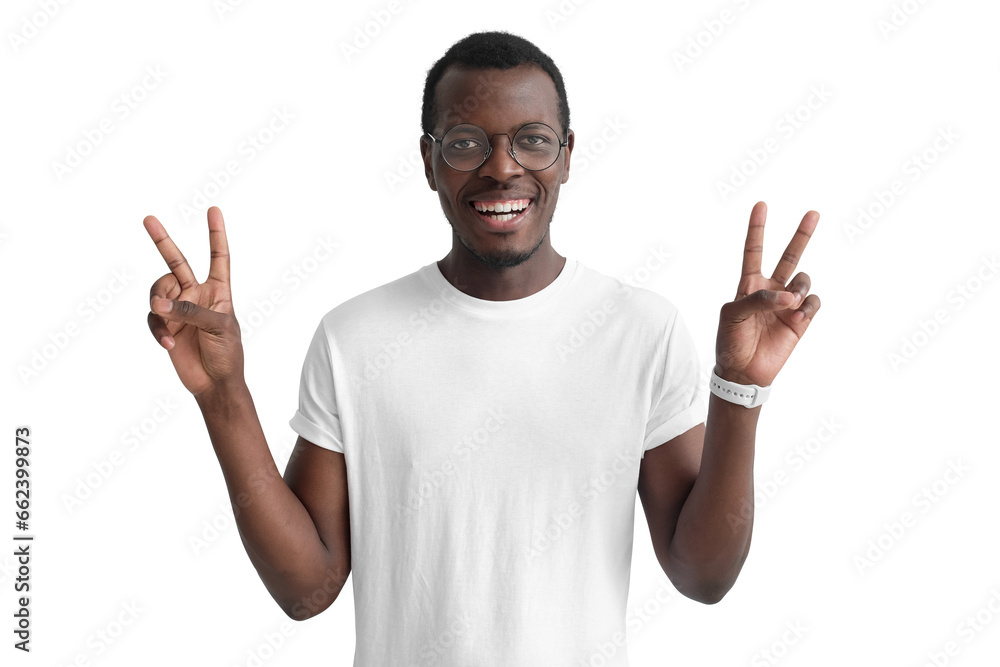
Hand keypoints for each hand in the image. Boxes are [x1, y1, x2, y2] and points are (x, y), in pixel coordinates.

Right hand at [144, 206, 243, 397]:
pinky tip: (167, 344)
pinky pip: (153, 318)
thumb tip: (158, 304)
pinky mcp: (165, 325)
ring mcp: (179, 309)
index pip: (218, 257)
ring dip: (159, 305)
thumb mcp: (219, 328)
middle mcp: (196, 295)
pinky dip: (157, 329)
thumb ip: (191, 312)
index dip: (215, 234)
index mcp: (218, 290)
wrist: (215, 383)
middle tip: (148, 218)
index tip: (213, 210)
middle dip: (163, 241)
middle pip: (176, 262)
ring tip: (166, 322)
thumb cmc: (227, 354)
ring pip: (158, 292)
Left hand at [715, 201, 820, 387]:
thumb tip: (788, 296)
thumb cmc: (730, 341)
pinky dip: (807, 306)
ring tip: (788, 305)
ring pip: (803, 279)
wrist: (744, 371)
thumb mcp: (732, 315)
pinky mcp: (801, 319)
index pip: (754, 250)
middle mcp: (771, 290)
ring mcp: (788, 303)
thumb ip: (757, 299)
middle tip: (813, 213)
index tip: (761, 205)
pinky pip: (813, 301)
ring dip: (798, 288)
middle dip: (801, 235)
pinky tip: (796, 316)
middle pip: (789, 255)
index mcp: (749, 284)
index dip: (757, 228)